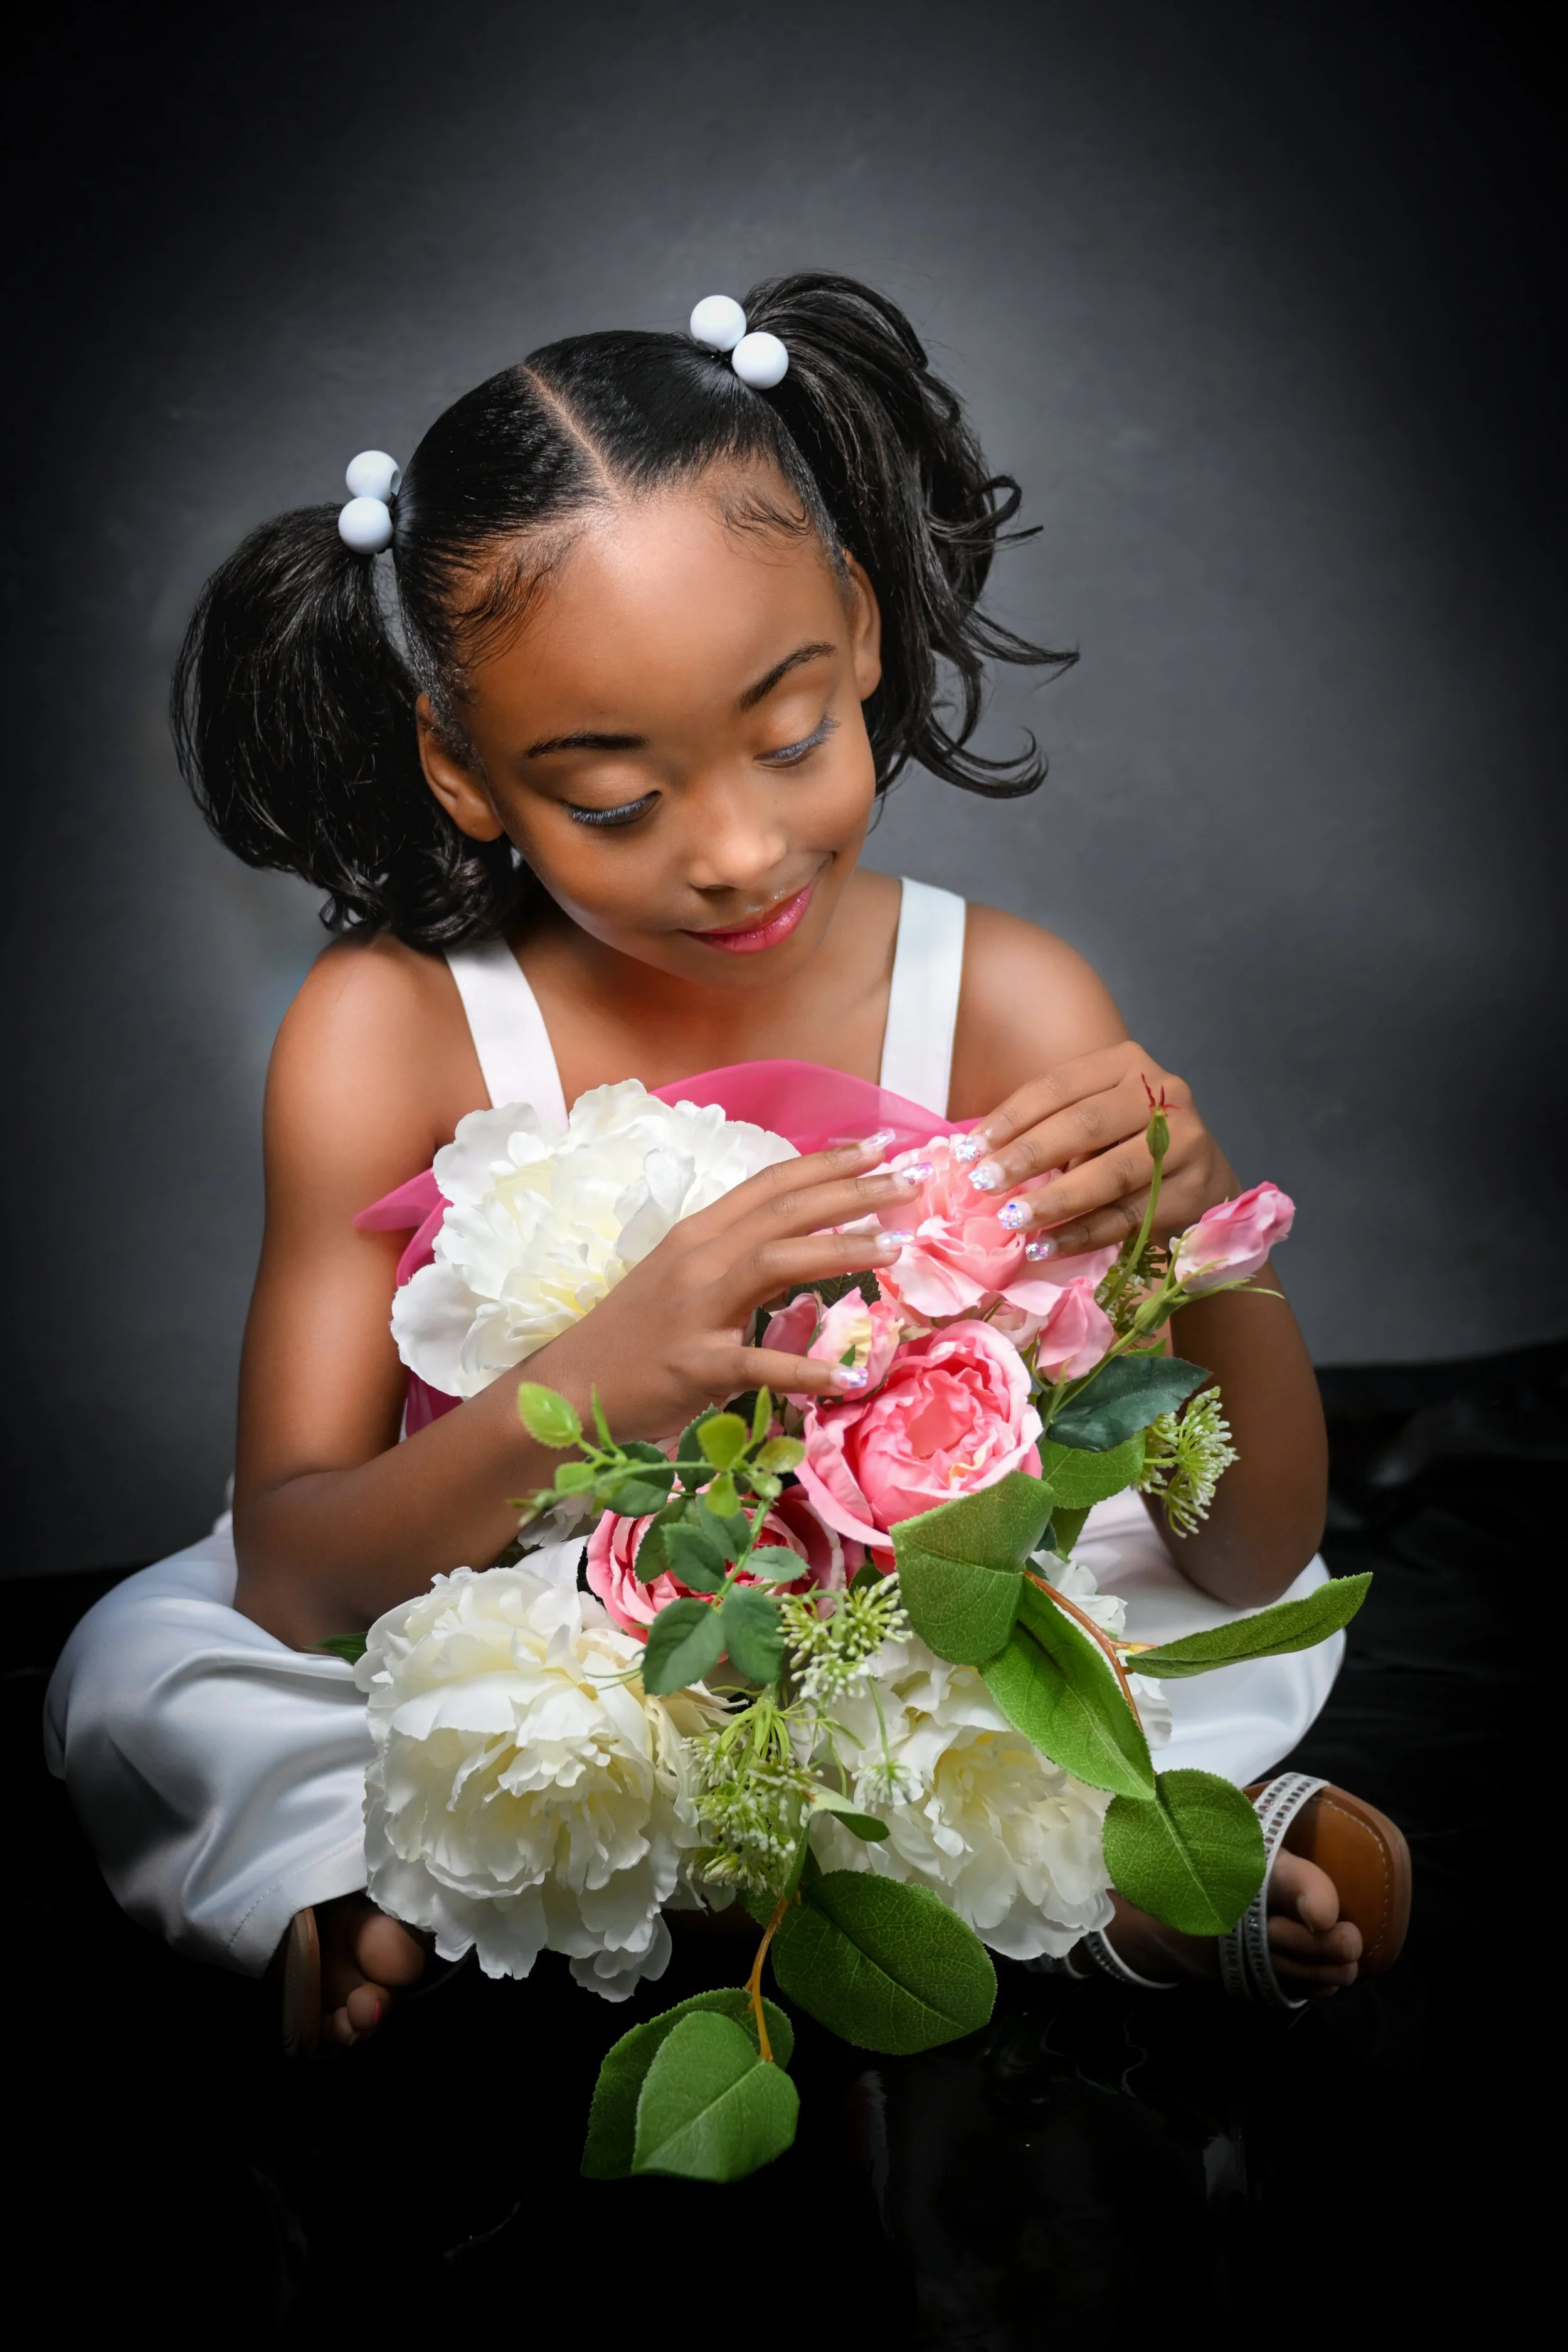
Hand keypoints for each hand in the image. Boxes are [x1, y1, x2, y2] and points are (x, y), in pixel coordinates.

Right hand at [533, 1136, 922, 1438]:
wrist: (570, 1386)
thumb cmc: (634, 1333)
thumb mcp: (682, 1277)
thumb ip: (736, 1254)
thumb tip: (800, 1240)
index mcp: (697, 1233)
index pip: (770, 1184)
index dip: (826, 1162)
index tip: (879, 1146)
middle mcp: (698, 1259)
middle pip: (784, 1213)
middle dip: (852, 1192)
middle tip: (912, 1183)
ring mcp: (696, 1310)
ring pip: (776, 1263)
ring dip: (840, 1250)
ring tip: (895, 1249)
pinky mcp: (695, 1365)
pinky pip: (757, 1364)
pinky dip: (802, 1369)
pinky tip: (846, 1376)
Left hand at [960, 1042, 1238, 1260]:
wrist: (1200, 1174)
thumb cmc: (1125, 1142)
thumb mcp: (1091, 1118)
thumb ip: (1046, 1127)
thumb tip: (975, 1159)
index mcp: (1126, 1064)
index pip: (1057, 1087)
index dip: (1010, 1120)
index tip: (968, 1153)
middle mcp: (1164, 1093)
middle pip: (1085, 1125)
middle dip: (1028, 1157)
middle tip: (984, 1185)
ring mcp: (1187, 1141)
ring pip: (1111, 1174)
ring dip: (1055, 1200)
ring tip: (1013, 1220)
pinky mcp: (1194, 1189)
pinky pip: (1129, 1216)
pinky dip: (1083, 1233)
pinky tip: (1047, 1245)